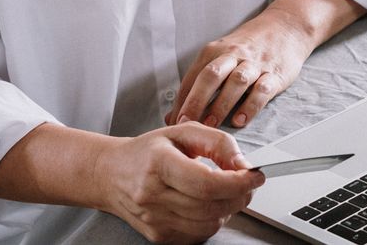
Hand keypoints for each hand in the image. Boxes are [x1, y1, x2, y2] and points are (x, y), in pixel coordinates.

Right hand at [94, 122, 264, 243]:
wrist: (111, 174)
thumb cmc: (148, 151)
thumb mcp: (183, 132)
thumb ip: (218, 143)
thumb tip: (243, 165)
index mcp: (158, 164)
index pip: (207, 183)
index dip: (238, 183)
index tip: (255, 176)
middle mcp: (153, 195)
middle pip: (211, 206)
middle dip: (239, 195)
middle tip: (247, 183)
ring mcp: (154, 219)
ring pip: (209, 223)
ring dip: (228, 209)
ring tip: (225, 191)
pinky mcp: (158, 235)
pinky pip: (198, 234)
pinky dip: (212, 220)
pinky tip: (208, 204)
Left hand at [167, 6, 312, 128]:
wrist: (285, 27)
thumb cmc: (248, 47)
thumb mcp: (221, 55)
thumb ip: (199, 83)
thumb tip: (174, 114)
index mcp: (215, 51)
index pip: (193, 77)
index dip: (181, 101)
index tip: (173, 122)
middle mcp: (233, 55)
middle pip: (211, 76)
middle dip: (196, 100)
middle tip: (186, 122)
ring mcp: (255, 64)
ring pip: (236, 82)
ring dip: (221, 104)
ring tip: (211, 125)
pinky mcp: (275, 74)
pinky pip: (262, 90)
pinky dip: (251, 106)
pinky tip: (241, 120)